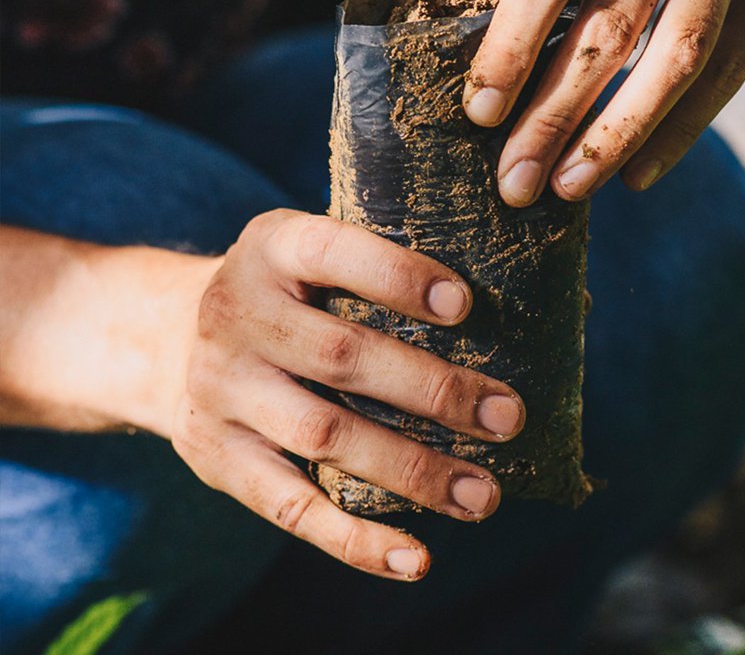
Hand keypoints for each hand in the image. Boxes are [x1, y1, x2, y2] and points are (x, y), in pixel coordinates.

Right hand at [169, 209, 523, 580]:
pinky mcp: (217, 457)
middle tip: (508, 417)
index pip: (333, 253)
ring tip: (483, 494)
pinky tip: (415, 557)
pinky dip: (354, 540)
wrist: (167, 336)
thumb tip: (516, 297)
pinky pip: (290, 506)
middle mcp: (236, 314)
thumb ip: (377, 261)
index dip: (398, 277)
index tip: (466, 305)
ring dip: (412, 470)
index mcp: (271, 247)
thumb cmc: (284, 290)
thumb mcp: (308, 250)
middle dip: (433, 389)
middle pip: (341, 356)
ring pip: (323, 436)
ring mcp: (221, 389)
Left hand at [464, 0, 744, 203]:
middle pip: (612, 24)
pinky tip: (635, 172)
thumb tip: (448, 33)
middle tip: (516, 182)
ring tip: (569, 188)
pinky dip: (680, 128)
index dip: (512, 45)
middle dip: (558, 113)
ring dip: (619, 134)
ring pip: (678, 55)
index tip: (479, 114)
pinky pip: (729, 68)